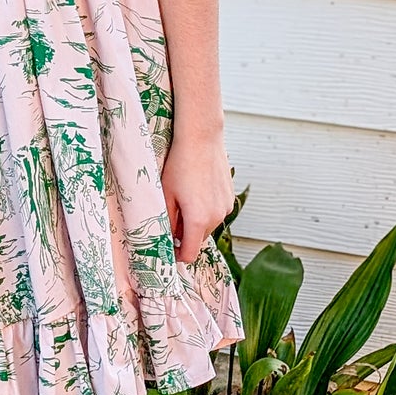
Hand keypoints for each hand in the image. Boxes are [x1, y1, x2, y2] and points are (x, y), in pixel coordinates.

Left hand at [160, 131, 234, 265]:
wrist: (201, 139)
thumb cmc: (180, 164)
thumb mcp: (166, 194)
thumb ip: (166, 221)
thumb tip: (165, 238)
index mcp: (198, 220)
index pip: (189, 254)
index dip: (177, 255)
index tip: (169, 249)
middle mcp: (216, 217)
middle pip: (198, 240)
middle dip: (185, 236)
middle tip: (172, 218)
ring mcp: (226, 207)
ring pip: (208, 226)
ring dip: (197, 222)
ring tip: (185, 200)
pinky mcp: (230, 197)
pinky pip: (216, 213)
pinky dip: (207, 210)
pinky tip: (197, 191)